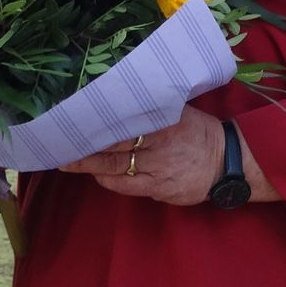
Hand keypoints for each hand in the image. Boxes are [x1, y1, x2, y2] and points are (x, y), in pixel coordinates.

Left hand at [61, 105, 225, 206]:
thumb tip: (117, 98)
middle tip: (58, 141)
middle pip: (112, 143)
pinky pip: (126, 185)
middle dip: (83, 144)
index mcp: (162, 118)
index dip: (95, 120)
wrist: (227, 162)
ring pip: (114, 166)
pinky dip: (108, 180)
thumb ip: (151, 109)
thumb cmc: (198, 132)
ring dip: (88, 164)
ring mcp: (158, 167)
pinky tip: (96, 175)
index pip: (122, 118)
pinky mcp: (159, 187)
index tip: (73, 116)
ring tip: (66, 160)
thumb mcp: (179, 112)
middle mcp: (159, 142)